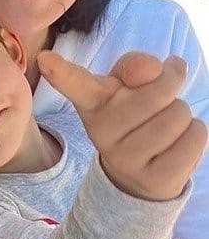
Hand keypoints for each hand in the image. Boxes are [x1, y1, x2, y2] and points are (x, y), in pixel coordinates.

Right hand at [38, 50, 207, 200]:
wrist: (136, 177)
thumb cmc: (133, 117)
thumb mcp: (127, 87)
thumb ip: (137, 66)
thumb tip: (154, 69)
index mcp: (93, 103)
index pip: (75, 83)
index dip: (60, 70)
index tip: (45, 58)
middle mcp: (102, 132)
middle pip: (158, 93)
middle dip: (171, 87)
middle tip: (163, 98)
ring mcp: (126, 160)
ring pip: (179, 115)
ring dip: (184, 115)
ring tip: (166, 126)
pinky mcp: (156, 180)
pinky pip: (196, 139)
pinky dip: (195, 135)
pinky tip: (176, 144)